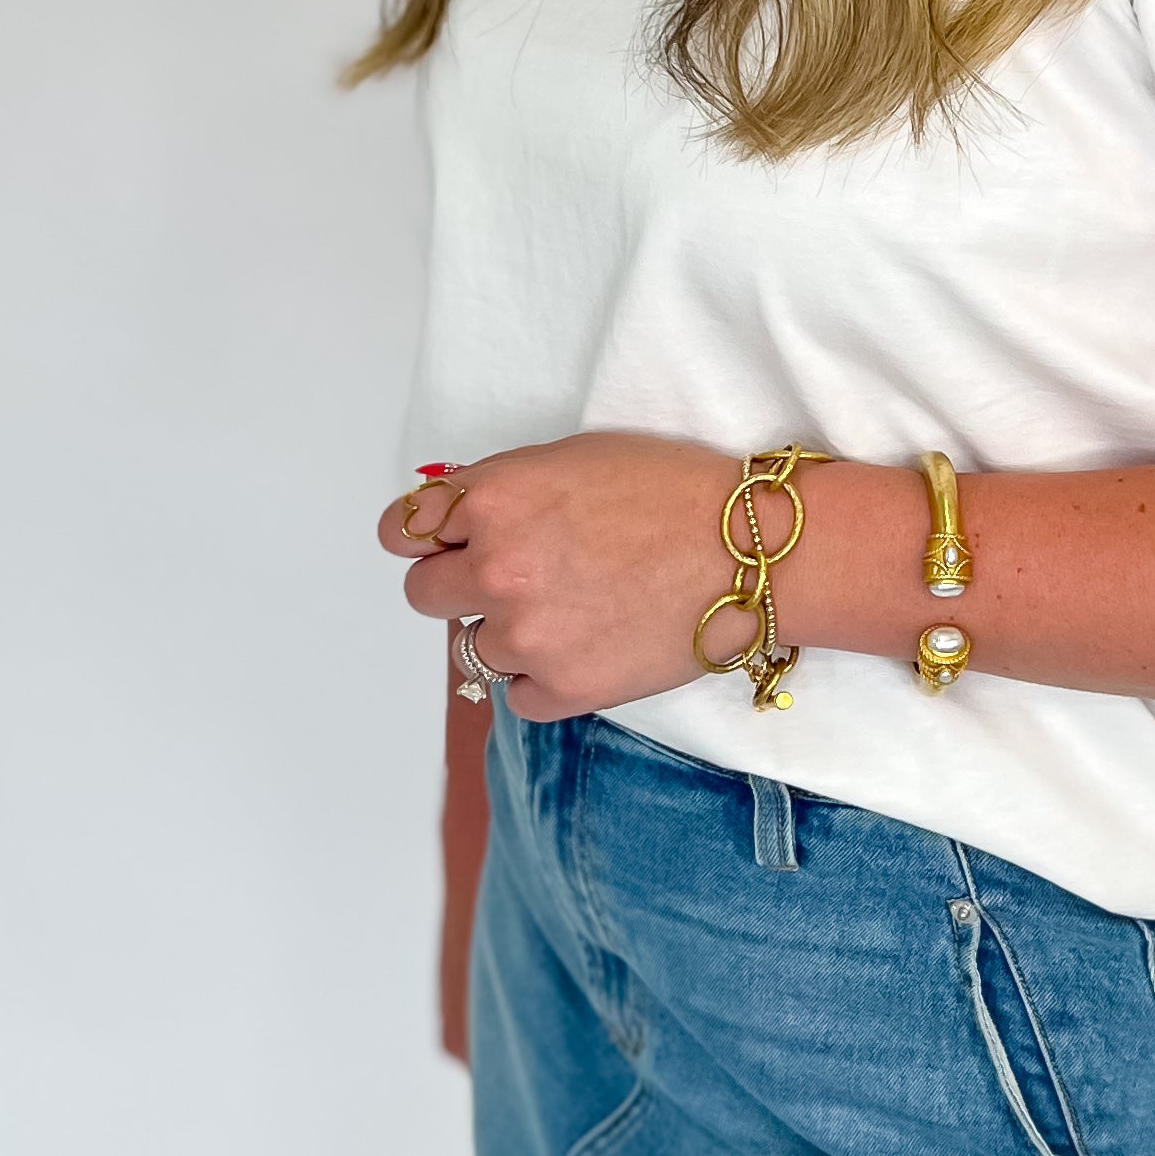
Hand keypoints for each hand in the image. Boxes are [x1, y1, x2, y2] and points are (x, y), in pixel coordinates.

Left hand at [377, 433, 744, 720]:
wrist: (752, 552)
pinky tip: (589, 645)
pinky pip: (515, 696)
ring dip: (510, 634)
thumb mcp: (571, 459)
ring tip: (576, 610)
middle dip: (458, 585)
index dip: (424, 537)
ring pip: (472, 649)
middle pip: (423, 594)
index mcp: (494, 500)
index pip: (402, 531)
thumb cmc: (673, 492)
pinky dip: (542, 678)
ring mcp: (527, 636)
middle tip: (515, 579)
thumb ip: (500, 491)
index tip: (442, 544)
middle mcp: (498, 569)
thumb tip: (449, 519)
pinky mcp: (562, 689)